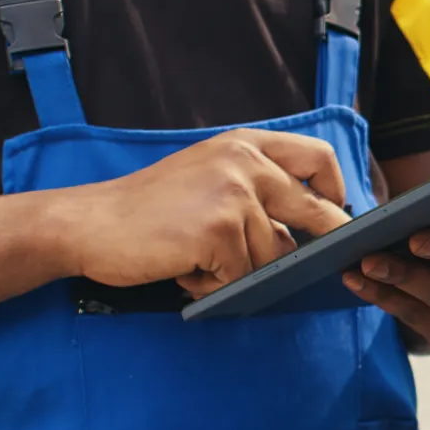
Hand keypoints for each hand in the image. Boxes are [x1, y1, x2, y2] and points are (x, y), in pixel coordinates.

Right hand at [58, 128, 349, 295]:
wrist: (90, 224)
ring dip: (241, 272)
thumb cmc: (146, 209)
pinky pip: (242, 276)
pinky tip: (187, 274)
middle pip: (315, 209)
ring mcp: (234, 195)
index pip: (317, 157)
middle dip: (326, 241)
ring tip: (199, 264)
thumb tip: (301, 235)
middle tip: (331, 262)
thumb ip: (254, 193)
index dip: (336, 188)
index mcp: (244, 145)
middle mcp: (244, 163)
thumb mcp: (207, 179)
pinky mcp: (220, 231)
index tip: (338, 211)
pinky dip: (217, 285)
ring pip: (273, 255)